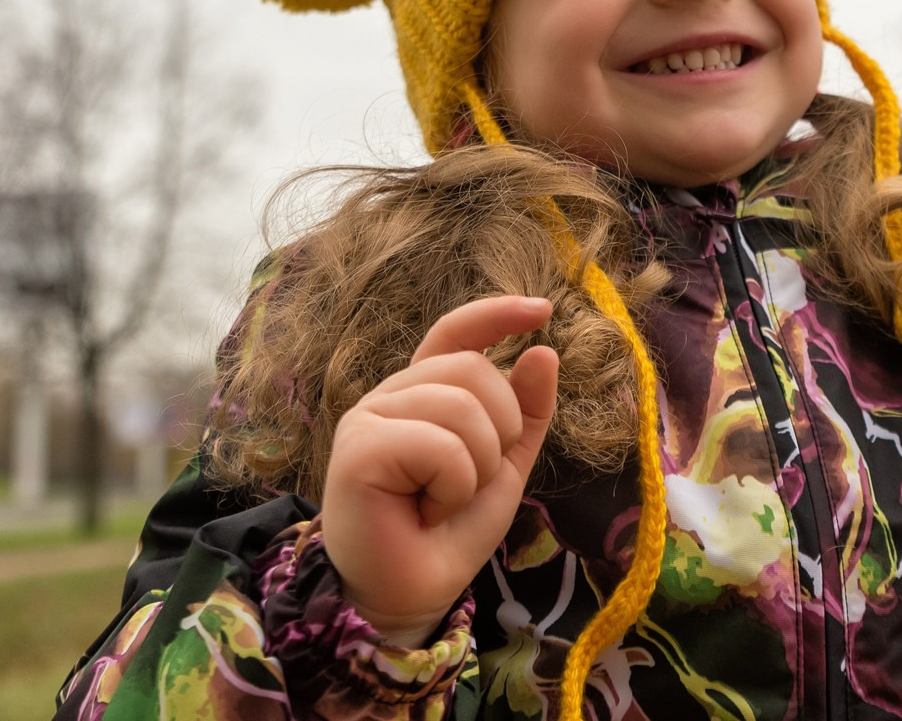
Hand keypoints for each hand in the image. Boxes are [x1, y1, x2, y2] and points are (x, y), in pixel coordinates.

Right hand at [321, 295, 557, 646]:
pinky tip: (425, 510)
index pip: (455, 332)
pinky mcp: (358, 448)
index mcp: (424, 392)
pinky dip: (454, 485)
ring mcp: (369, 417)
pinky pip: (441, 444)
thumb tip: (543, 350)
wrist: (415, 591)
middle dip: (500, 430)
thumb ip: (527, 410)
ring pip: (463, 405)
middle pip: (473, 369)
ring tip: (445, 499)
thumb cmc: (450, 528)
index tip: (541, 310)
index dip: (496, 314)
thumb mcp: (505, 462)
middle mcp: (392, 395)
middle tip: (471, 481)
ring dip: (478, 465)